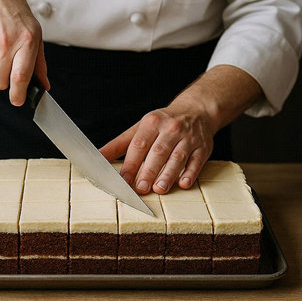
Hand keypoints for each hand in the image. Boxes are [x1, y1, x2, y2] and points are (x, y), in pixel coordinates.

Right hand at [0, 0, 49, 105]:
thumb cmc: (16, 16)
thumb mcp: (35, 34)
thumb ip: (39, 63)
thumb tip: (43, 85)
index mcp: (27, 40)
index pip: (21, 76)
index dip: (18, 94)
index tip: (18, 101)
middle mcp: (6, 42)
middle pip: (0, 82)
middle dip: (3, 83)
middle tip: (7, 70)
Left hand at [100, 94, 215, 193]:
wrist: (195, 111)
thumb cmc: (162, 123)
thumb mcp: (139, 128)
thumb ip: (119, 144)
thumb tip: (98, 157)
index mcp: (152, 122)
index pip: (139, 144)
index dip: (131, 163)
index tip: (123, 180)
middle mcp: (171, 128)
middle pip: (158, 152)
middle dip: (148, 171)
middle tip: (139, 189)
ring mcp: (188, 138)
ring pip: (177, 157)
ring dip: (168, 174)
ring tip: (158, 189)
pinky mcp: (203, 147)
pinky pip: (196, 161)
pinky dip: (190, 173)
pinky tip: (183, 184)